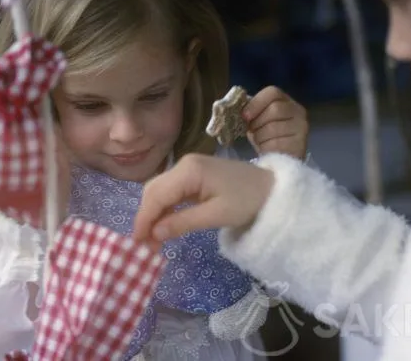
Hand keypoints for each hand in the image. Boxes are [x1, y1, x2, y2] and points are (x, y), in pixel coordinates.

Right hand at [133, 154, 274, 241]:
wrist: (273, 188)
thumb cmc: (248, 201)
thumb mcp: (216, 215)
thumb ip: (183, 222)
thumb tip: (154, 233)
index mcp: (189, 171)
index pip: (156, 195)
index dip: (144, 220)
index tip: (137, 244)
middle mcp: (184, 164)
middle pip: (154, 191)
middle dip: (146, 218)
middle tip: (145, 246)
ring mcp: (189, 168)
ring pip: (160, 191)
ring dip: (154, 214)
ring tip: (154, 240)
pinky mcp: (195, 175)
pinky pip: (172, 191)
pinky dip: (166, 208)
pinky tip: (166, 225)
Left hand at [243, 86, 308, 159]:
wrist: (279, 161)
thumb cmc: (266, 138)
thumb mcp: (258, 121)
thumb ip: (252, 112)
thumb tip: (238, 109)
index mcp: (286, 102)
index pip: (273, 93)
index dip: (256, 103)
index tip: (244, 116)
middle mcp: (298, 112)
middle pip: (274, 109)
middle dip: (258, 123)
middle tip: (254, 133)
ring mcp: (301, 129)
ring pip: (274, 127)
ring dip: (260, 137)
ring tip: (261, 143)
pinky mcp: (300, 145)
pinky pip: (277, 144)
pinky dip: (266, 148)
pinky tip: (267, 151)